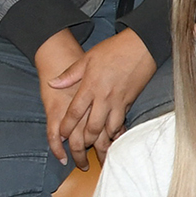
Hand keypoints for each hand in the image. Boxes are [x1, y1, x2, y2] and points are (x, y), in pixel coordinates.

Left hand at [44, 29, 155, 162]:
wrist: (143, 45)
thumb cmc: (114, 49)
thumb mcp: (88, 58)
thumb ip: (70, 73)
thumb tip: (52, 83)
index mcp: (90, 86)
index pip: (74, 112)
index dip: (67, 127)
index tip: (61, 136)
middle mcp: (104, 97)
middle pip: (91, 127)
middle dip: (84, 142)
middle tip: (79, 150)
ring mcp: (119, 101)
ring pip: (109, 129)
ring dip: (102, 141)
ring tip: (97, 150)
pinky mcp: (130, 101)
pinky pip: (122, 122)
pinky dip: (116, 132)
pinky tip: (113, 137)